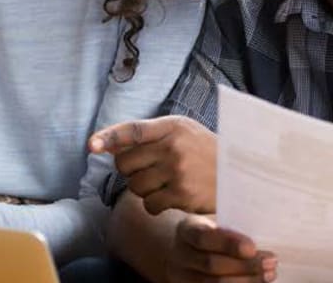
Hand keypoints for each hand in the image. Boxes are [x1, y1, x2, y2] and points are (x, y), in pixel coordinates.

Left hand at [89, 115, 216, 213]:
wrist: (240, 173)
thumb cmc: (204, 150)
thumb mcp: (181, 131)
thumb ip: (148, 134)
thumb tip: (107, 144)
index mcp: (172, 126)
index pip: (133, 130)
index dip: (109, 137)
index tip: (91, 145)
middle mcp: (173, 147)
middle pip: (125, 163)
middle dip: (129, 169)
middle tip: (146, 169)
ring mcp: (177, 172)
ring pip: (135, 186)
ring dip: (143, 188)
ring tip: (163, 182)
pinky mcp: (182, 195)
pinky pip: (150, 204)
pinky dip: (155, 204)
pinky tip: (170, 196)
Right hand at [168, 214, 276, 281]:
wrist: (175, 247)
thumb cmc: (204, 231)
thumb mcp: (209, 222)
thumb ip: (228, 229)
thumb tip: (262, 237)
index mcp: (185, 230)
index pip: (203, 237)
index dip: (227, 243)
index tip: (252, 247)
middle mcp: (181, 255)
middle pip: (211, 265)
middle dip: (245, 265)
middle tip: (271, 261)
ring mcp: (183, 277)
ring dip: (246, 280)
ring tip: (269, 274)